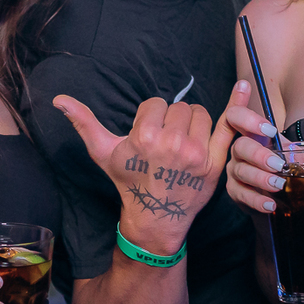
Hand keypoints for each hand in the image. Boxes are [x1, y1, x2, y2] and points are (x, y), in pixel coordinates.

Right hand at [53, 83, 244, 255]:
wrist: (156, 217)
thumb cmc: (128, 182)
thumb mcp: (103, 153)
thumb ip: (83, 122)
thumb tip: (58, 98)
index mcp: (145, 137)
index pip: (156, 104)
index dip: (151, 117)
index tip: (148, 136)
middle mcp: (172, 144)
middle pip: (178, 107)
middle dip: (172, 119)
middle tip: (166, 141)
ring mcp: (197, 154)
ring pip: (199, 113)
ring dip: (192, 122)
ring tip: (183, 142)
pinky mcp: (215, 162)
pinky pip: (228, 125)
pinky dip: (236, 106)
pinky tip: (244, 86)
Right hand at [221, 102, 303, 214]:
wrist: (279, 200)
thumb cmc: (292, 173)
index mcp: (258, 135)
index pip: (238, 116)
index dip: (248, 118)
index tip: (270, 129)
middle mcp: (243, 151)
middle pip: (240, 146)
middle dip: (258, 154)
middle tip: (278, 165)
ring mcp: (237, 172)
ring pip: (239, 171)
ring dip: (259, 178)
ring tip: (278, 185)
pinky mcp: (236, 193)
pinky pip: (240, 194)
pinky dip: (256, 200)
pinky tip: (271, 204)